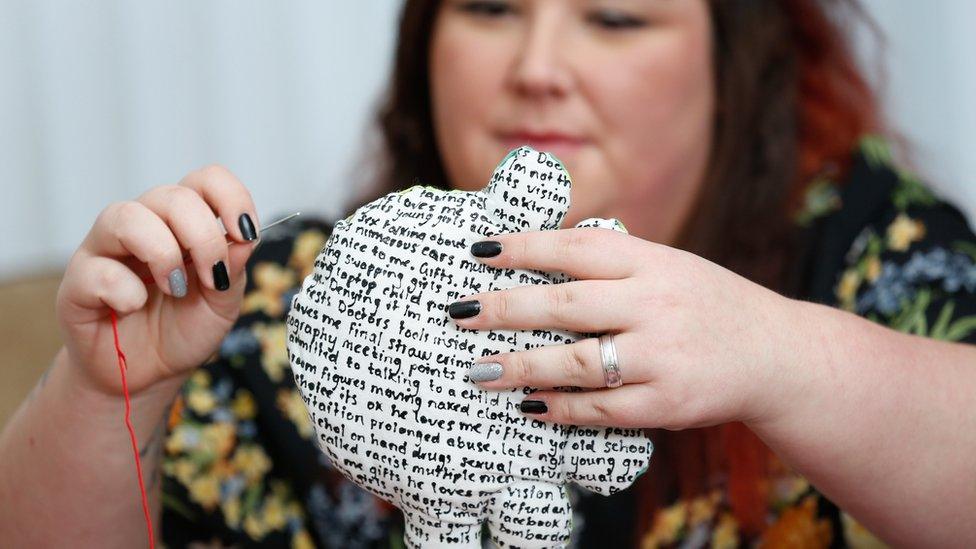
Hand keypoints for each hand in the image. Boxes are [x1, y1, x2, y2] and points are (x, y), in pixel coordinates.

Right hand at [56, 165, 259, 397]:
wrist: (146, 374)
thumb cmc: (182, 329)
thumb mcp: (222, 304)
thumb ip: (234, 271)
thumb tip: (244, 240)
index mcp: (182, 223)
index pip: (204, 180)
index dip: (230, 196)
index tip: (245, 232)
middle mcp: (143, 224)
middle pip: (172, 196)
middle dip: (203, 237)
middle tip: (213, 277)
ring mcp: (105, 249)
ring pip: (125, 216)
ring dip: (163, 254)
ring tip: (176, 289)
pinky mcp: (77, 281)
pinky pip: (98, 269)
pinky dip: (126, 292)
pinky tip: (134, 307)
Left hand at [448, 227, 795, 429]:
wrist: (775, 354)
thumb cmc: (704, 303)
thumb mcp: (667, 265)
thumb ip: (611, 260)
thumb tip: (537, 248)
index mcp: (651, 262)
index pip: (575, 248)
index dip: (523, 247)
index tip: (478, 251)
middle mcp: (655, 304)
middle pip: (565, 305)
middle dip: (505, 310)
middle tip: (459, 315)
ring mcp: (661, 356)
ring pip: (575, 363)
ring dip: (520, 368)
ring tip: (477, 371)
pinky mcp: (666, 403)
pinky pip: (599, 408)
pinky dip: (559, 409)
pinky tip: (528, 405)